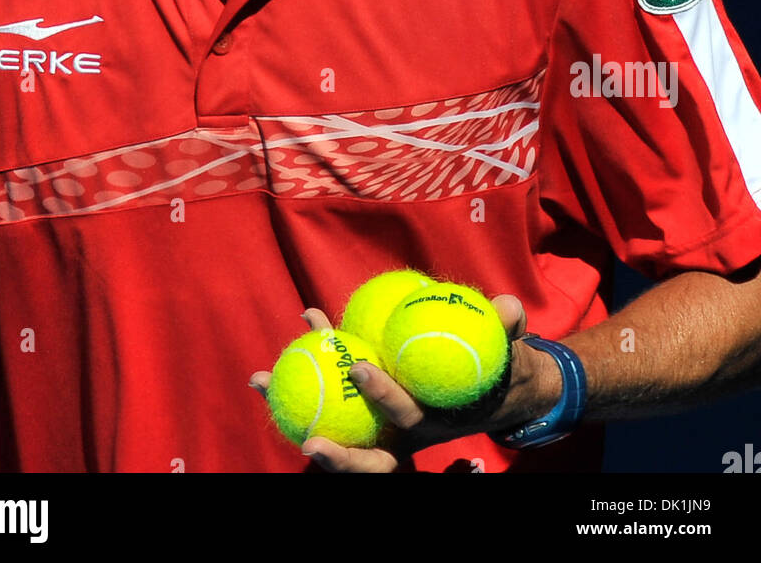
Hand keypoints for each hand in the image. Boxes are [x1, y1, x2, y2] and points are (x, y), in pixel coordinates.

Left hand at [248, 294, 537, 473]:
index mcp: (433, 423)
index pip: (407, 421)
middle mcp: (401, 437)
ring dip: (294, 407)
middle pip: (365, 458)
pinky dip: (305, 374)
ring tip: (257, 379)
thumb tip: (509, 308)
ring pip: (335, 430)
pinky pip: (329, 400)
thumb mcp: (509, 354)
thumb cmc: (495, 372)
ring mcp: (378, 429)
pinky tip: (283, 344)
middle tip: (309, 437)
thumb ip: (508, 332)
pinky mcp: (362, 416)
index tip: (360, 369)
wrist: (487, 393)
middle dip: (337, 455)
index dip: (384, 399)